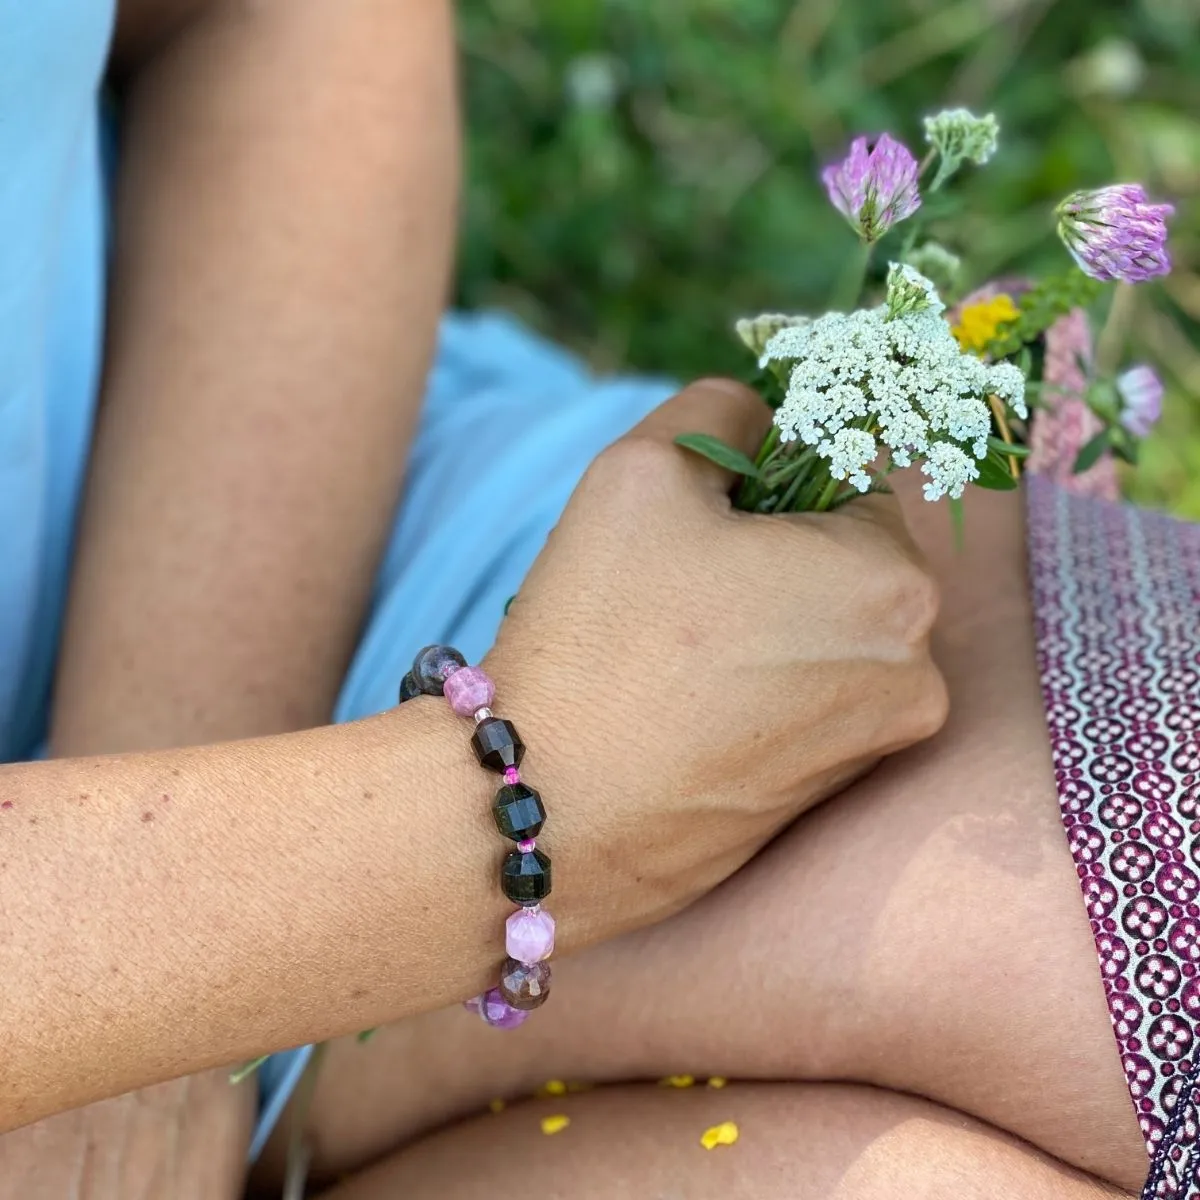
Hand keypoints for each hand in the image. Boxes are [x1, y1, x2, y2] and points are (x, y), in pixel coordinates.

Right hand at [488, 378, 948, 947]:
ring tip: (666, 650)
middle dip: (766, 558)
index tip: (701, 516)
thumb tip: (762, 416)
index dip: (769, 484)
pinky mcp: (822, 805)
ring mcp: (871, 752)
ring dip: (756, 623)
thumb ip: (723, 410)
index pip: (848, 482)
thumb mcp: (646, 470)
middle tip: (672, 585)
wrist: (549, 815)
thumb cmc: (602, 634)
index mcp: (895, 582)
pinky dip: (753, 688)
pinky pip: (799, 706)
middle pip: (840, 566)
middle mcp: (914, 675)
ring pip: (817, 637)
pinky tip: (677, 703)